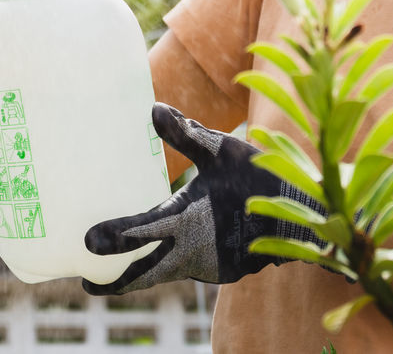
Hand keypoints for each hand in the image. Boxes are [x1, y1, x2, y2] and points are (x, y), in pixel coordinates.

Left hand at [81, 103, 325, 295]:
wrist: (305, 216)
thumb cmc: (259, 177)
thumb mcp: (222, 149)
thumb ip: (186, 133)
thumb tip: (153, 108)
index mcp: (187, 219)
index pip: (141, 231)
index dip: (114, 237)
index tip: (87, 243)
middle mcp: (193, 251)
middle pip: (145, 274)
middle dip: (116, 282)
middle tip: (87, 285)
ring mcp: (209, 268)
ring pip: (166, 274)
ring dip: (143, 275)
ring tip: (116, 272)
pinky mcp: (223, 274)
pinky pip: (190, 270)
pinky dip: (173, 267)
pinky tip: (163, 256)